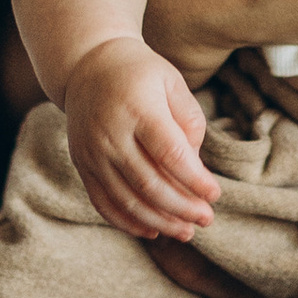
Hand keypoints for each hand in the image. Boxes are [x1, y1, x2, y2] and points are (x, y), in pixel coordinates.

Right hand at [65, 39, 219, 242]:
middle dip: (182, 208)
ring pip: (126, 200)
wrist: (86, 65)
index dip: (195, 180)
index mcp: (138, 109)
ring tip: (186, 232)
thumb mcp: (172, 81)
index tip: (215, 194)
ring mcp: (92, 152)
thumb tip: (195, 166)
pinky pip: (103, 202)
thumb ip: (189, 120)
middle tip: (206, 218)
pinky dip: (128, 222)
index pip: (170, 154)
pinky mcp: (82, 164)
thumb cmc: (140, 73)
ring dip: (159, 222)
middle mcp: (110, 134)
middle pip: (149, 183)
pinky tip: (153, 230)